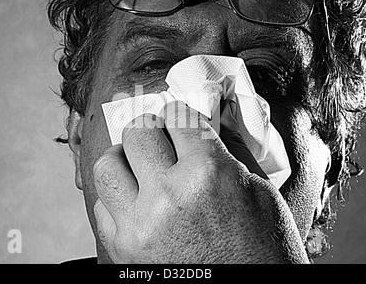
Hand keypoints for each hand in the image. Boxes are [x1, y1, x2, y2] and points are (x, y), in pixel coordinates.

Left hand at [93, 100, 308, 263]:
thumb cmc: (263, 252)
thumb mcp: (260, 193)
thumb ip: (228, 151)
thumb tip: (205, 122)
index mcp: (209, 175)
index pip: (178, 117)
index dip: (179, 113)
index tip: (179, 118)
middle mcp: (169, 196)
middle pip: (138, 131)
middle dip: (151, 127)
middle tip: (161, 135)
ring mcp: (139, 225)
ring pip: (106, 164)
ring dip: (124, 158)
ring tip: (141, 165)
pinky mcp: (123, 249)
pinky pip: (102, 204)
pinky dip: (117, 195)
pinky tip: (137, 199)